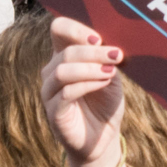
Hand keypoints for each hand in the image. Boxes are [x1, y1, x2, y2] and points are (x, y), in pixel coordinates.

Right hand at [38, 16, 125, 166]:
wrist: (103, 137)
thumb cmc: (105, 104)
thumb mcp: (110, 76)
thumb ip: (107, 60)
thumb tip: (112, 45)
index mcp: (64, 57)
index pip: (58, 30)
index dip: (76, 29)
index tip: (100, 38)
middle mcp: (52, 71)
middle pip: (65, 51)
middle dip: (92, 51)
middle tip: (116, 55)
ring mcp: (50, 92)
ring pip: (62, 70)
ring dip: (90, 68)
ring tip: (111, 72)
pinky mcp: (54, 111)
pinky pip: (66, 92)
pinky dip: (87, 84)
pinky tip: (104, 82)